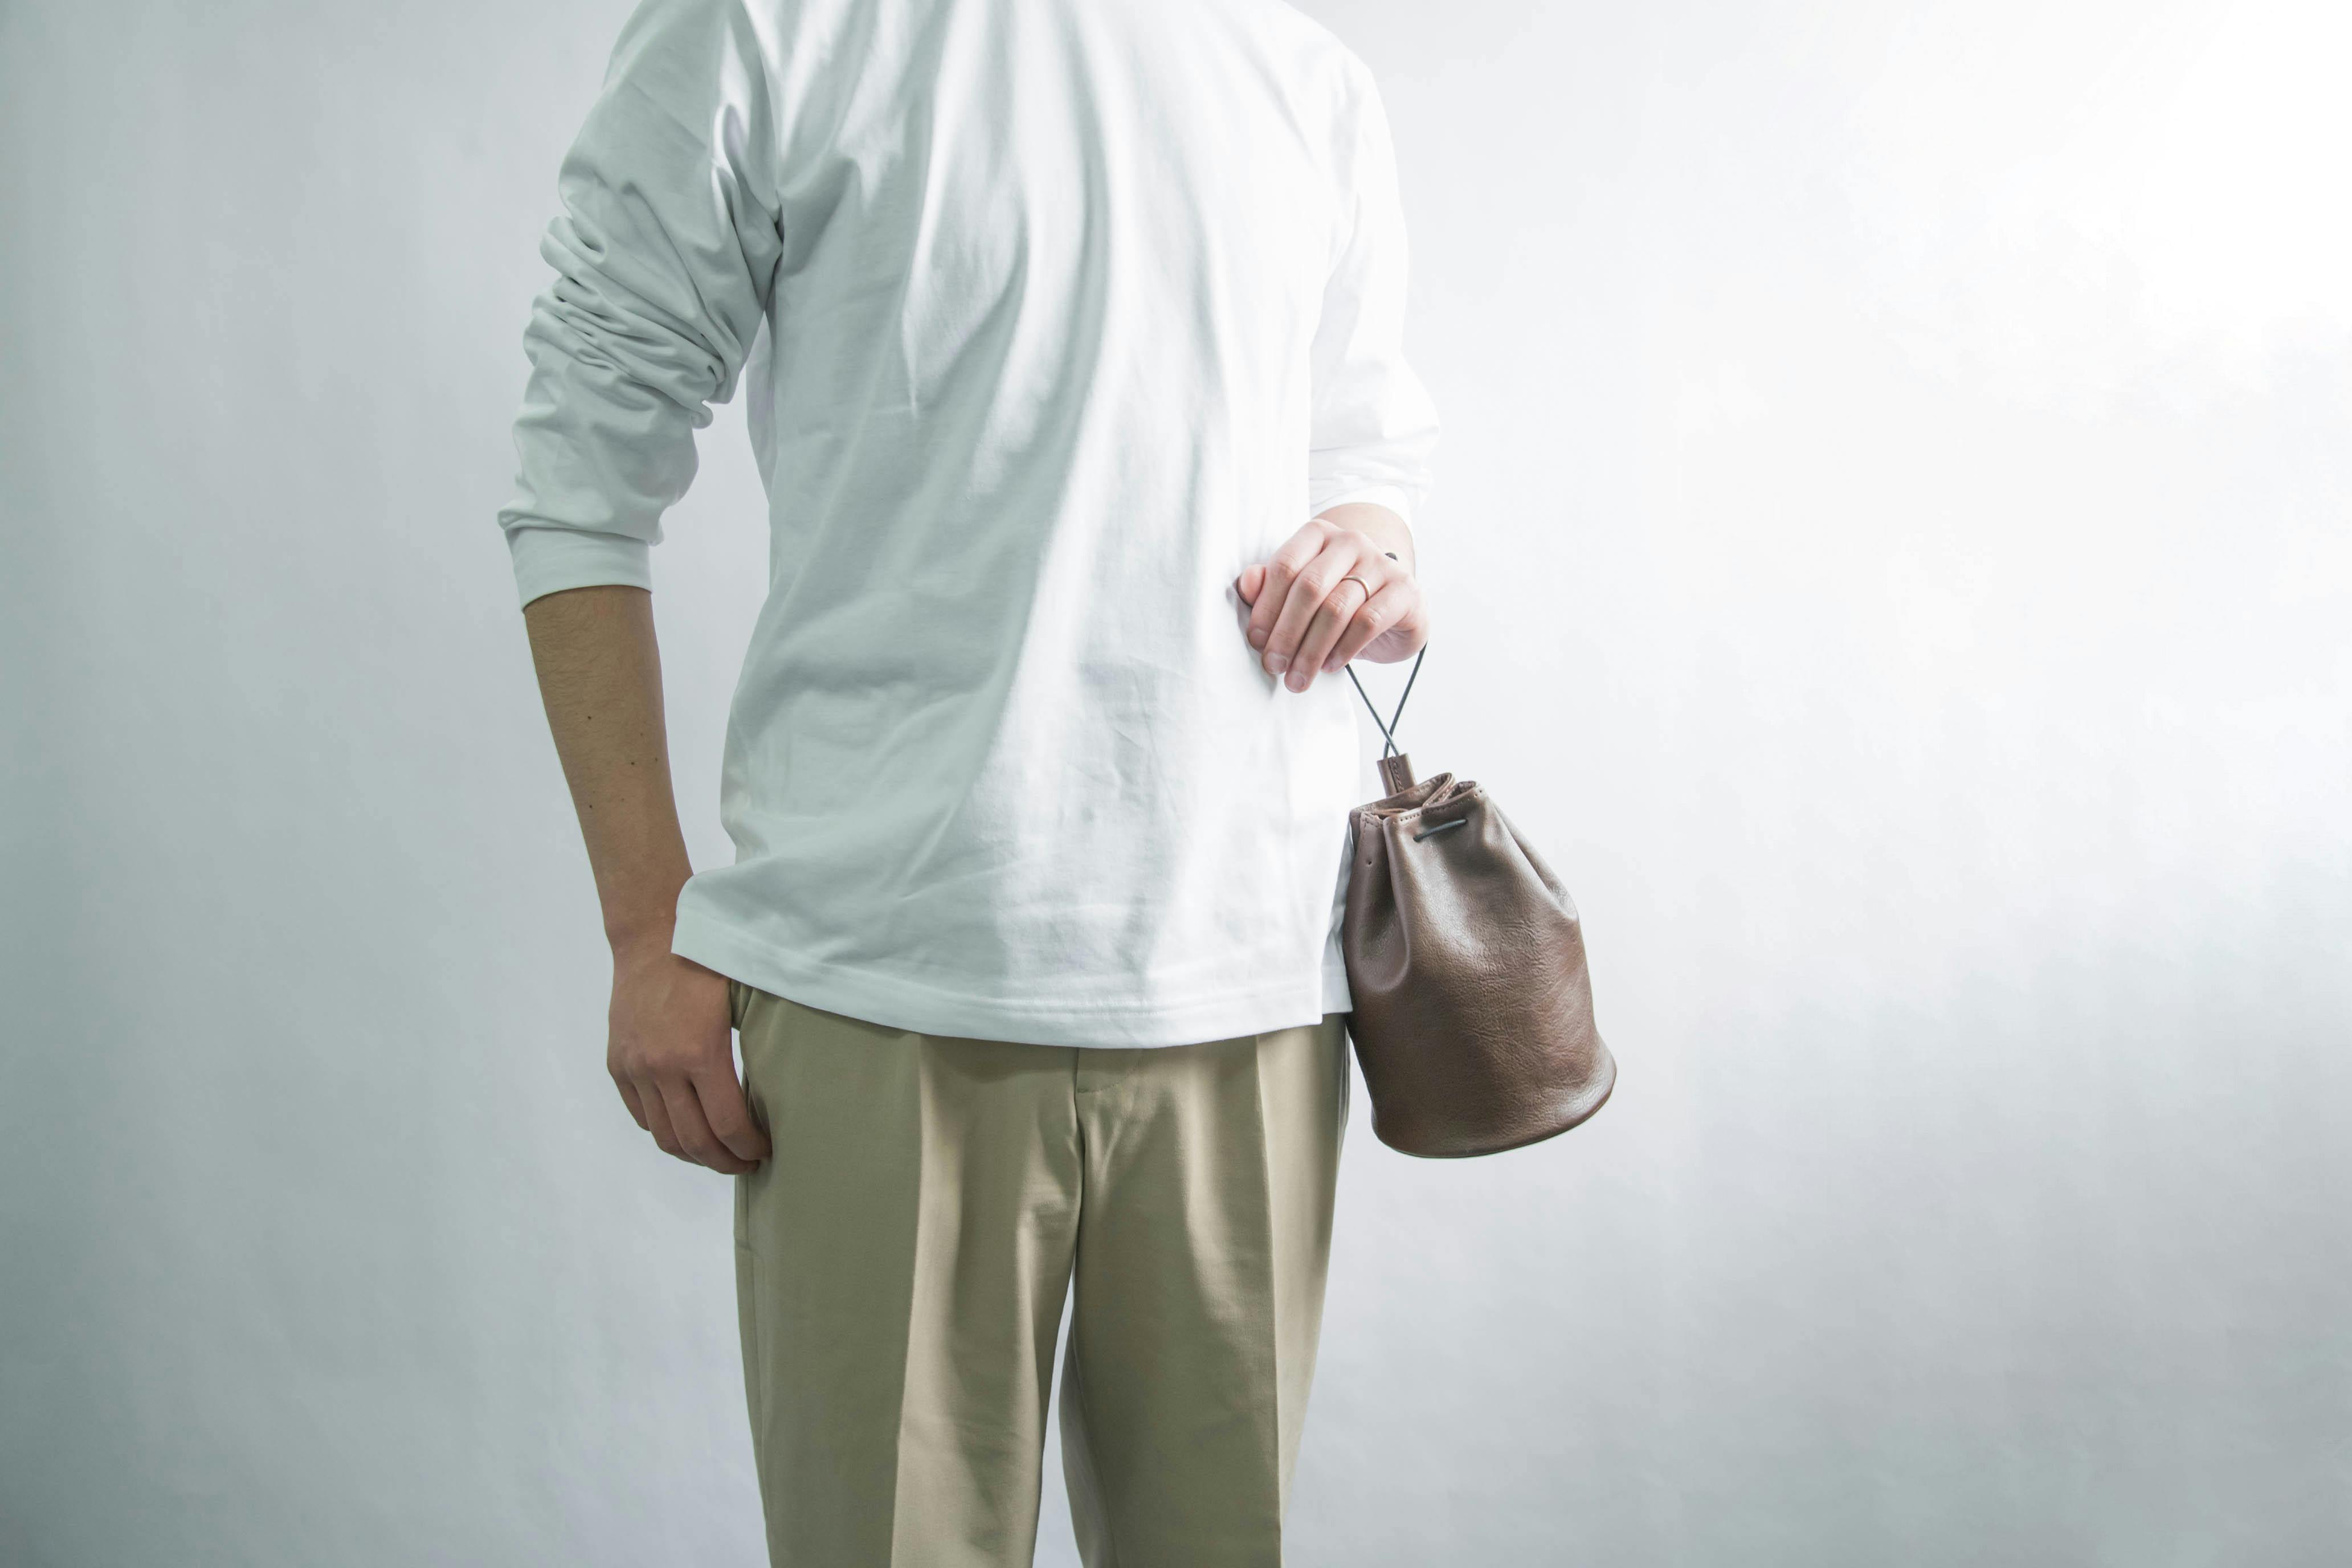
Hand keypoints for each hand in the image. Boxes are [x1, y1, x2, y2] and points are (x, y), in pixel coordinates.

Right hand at [606, 945, 769, 1173]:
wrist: (653, 938)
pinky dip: (665, 1132)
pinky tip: (687, 1131)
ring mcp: (635, 1068)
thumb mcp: (742, 1003)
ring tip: (718, 1154)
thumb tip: (782, 1091)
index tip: (765, 1150)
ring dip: (694, 1154)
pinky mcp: (617, 1065)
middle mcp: (662, 1067)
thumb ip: (756, 1048)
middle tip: (747, 1163)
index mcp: (699, 1052)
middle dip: (725, 1161)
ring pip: (664, 1136)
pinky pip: (641, 1116)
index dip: (749, 1147)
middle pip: (694, 1141)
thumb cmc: (707, 964)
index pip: (727, 1124)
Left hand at [1235, 517, 1428, 691]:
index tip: (1256, 642)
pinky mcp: (1404, 590)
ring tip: (1299, 677)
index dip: (1266, 608)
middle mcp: (1351, 541)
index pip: (1285, 566)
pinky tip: (1330, 666)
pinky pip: (1368, 622)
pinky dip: (1344, 649)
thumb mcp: (1299, 593)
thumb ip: (1269, 586)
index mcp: (1318, 535)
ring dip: (1312, 650)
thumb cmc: (1337, 599)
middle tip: (1274, 666)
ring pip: (1337, 609)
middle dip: (1287, 633)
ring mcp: (1381, 564)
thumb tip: (1247, 585)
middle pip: (1310, 587)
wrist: (1392, 606)